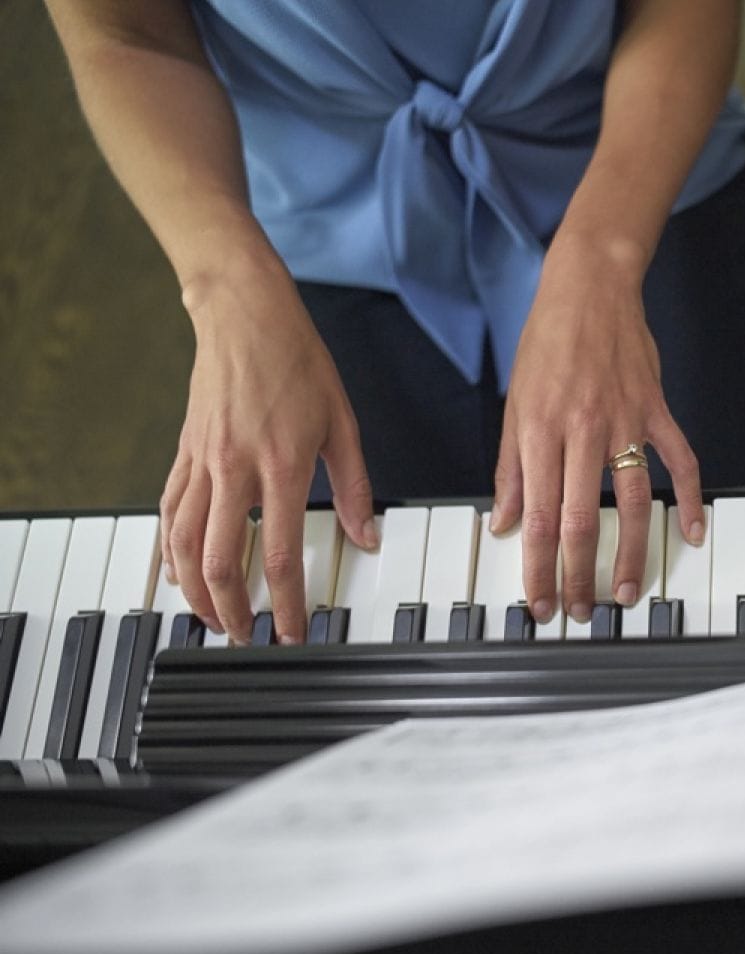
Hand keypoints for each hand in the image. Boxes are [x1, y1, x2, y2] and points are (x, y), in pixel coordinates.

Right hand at [162, 250, 375, 644]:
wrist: (244, 315)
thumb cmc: (296, 361)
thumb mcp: (342, 423)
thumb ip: (353, 486)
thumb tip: (366, 533)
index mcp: (281, 465)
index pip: (283, 553)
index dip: (286, 601)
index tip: (289, 632)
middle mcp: (234, 469)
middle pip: (220, 560)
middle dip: (231, 610)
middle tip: (245, 636)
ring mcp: (202, 462)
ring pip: (183, 543)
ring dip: (194, 591)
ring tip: (212, 617)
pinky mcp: (183, 453)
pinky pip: (168, 513)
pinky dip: (169, 550)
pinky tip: (178, 572)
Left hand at [491, 236, 703, 624]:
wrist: (590, 287)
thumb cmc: (547, 341)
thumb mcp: (514, 403)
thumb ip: (511, 468)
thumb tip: (506, 521)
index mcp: (541, 431)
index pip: (539, 517)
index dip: (539, 567)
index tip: (539, 602)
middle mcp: (583, 431)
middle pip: (583, 520)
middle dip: (579, 575)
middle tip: (578, 611)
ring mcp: (626, 422)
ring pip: (633, 502)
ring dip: (631, 554)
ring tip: (626, 592)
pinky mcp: (657, 410)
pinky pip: (681, 460)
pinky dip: (691, 497)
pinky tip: (694, 530)